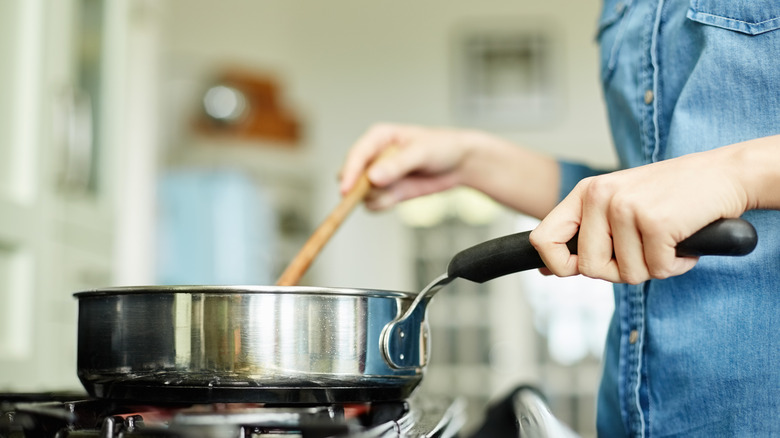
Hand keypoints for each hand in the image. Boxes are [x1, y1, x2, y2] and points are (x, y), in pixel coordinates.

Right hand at [340, 123, 483, 209]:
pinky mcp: (386, 191)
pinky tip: (400, 197)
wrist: (460, 163)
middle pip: (351, 177)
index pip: (356, 155)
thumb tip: (373, 177)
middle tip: (382, 190)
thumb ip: (397, 165)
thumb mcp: (421, 152)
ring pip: (362, 194)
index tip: (346, 190)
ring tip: (400, 189)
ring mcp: (379, 176)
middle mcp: (373, 156)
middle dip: (362, 188)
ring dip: (377, 197)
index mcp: (378, 137)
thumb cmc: (442, 147)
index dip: (349, 173)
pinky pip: (374, 204)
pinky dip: (384, 205)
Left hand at [528, 146, 751, 283]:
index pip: (543, 239)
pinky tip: (683, 241)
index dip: (557, 265)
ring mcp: (626, 208)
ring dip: (653, 267)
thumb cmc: (671, 194)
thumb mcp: (617, 205)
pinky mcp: (655, 222)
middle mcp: (600, 196)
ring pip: (627, 274)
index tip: (577, 270)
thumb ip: (583, 234)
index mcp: (585, 193)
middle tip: (644, 249)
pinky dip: (676, 265)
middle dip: (620, 270)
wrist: (724, 173)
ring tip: (666, 239)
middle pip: (589, 268)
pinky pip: (657, 270)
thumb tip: (545, 270)